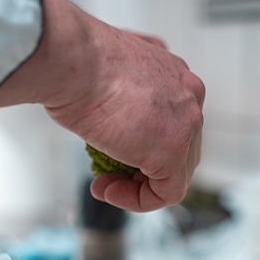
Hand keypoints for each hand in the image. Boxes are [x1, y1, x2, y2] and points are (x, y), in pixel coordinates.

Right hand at [0, 0, 204, 211]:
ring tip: (105, 186)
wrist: (70, 58)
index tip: (112, 154)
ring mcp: (187, 123)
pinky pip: (166, 193)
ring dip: (138, 188)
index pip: (173, 123)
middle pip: (181, 149)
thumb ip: (123, 93)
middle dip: (143, 170)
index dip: (143, 148)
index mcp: (175, 74)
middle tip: (107, 175)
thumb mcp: (107, 73)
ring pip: (175, 174)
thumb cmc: (74, 60)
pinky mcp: (173, 150)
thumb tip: (115, 112)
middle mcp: (190, 94)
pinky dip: (138, 200)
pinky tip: (109, 191)